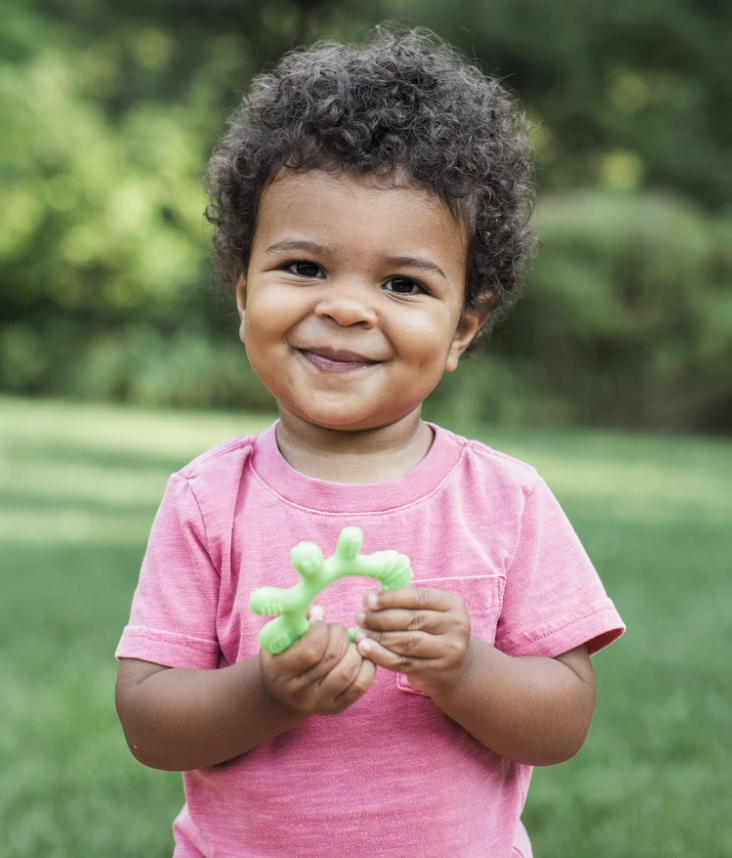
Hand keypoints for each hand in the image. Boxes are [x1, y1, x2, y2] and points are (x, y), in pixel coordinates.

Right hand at [259, 610, 375, 715]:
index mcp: (279, 672)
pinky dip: (366, 665)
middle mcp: (298, 692)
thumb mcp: (281, 637)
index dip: (320, 630)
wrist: (282, 691)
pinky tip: (360, 654)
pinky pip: (360, 685)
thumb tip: (319, 612)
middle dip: (339, 635)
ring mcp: (318, 703)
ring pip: (348, 671)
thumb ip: (297, 622)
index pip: (310, 651)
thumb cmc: (283, 655)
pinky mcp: (336, 707)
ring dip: (354, 649)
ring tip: (348, 641)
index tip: (319, 622)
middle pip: (332, 657)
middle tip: (335, 629)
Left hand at [355, 587, 471, 698]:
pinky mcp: (437, 671)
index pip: (419, 597)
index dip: (391, 598)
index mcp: (453, 605)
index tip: (369, 600)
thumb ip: (404, 604)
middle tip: (360, 617)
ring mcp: (449, 650)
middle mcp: (456, 626)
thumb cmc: (433, 632)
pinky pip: (403, 663)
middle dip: (381, 618)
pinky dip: (381, 656)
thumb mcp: (429, 613)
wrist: (456, 668)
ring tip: (359, 634)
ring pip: (407, 642)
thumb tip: (368, 600)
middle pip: (412, 620)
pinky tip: (366, 649)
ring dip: (378, 637)